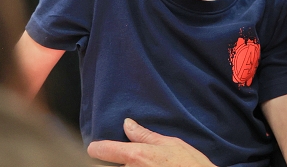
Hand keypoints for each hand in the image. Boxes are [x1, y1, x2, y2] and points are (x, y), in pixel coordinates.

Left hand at [87, 118, 217, 166]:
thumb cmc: (190, 165)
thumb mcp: (171, 144)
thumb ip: (145, 135)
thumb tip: (127, 124)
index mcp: (137, 156)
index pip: (103, 150)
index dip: (98, 148)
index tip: (96, 147)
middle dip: (117, 162)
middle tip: (129, 158)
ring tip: (147, 164)